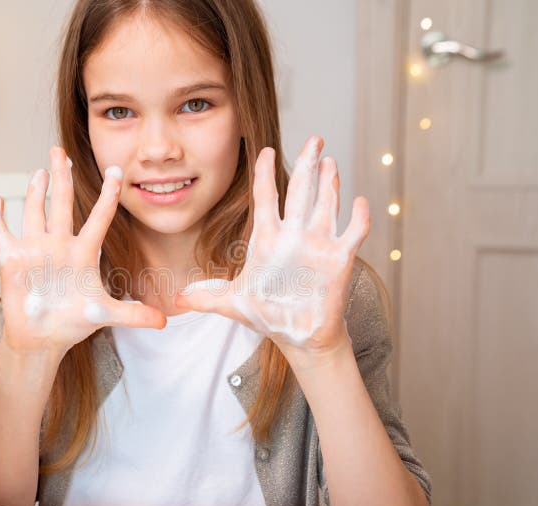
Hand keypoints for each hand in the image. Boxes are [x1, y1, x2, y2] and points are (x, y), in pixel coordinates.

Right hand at [0, 146, 166, 357]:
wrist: (44, 337)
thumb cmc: (73, 322)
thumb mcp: (106, 315)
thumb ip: (134, 315)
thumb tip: (163, 322)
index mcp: (84, 252)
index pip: (100, 217)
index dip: (109, 195)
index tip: (117, 171)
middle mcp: (60, 245)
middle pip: (62, 203)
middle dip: (61, 177)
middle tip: (59, 151)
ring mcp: (36, 250)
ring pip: (35, 212)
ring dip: (36, 192)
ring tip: (39, 171)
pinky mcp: (13, 259)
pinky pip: (1, 232)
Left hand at [174, 136, 369, 364]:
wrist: (298, 334)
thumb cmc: (268, 315)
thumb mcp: (234, 304)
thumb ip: (207, 297)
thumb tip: (178, 299)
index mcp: (267, 239)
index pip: (265, 197)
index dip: (264, 173)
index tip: (264, 150)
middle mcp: (294, 236)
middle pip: (300, 191)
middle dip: (307, 163)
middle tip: (314, 137)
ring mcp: (318, 245)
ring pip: (326, 205)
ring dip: (329, 183)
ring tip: (329, 159)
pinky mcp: (339, 260)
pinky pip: (352, 233)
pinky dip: (358, 218)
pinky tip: (360, 201)